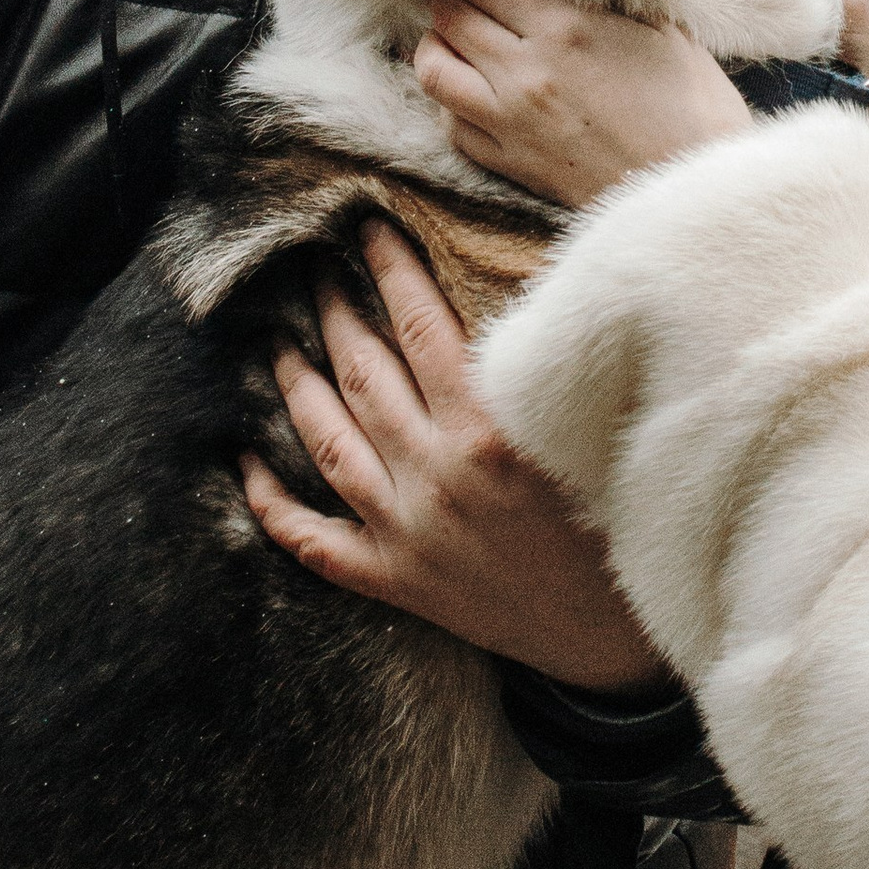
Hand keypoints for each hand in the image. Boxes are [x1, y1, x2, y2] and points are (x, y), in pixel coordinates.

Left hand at [240, 219, 664, 688]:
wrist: (613, 637)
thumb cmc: (619, 521)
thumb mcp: (592, 431)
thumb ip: (546, 369)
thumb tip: (521, 286)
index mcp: (490, 433)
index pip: (422, 329)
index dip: (392, 271)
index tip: (370, 230)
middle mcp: (437, 477)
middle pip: (364, 375)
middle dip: (336, 314)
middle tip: (316, 272)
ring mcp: (408, 533)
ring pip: (329, 444)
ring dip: (296, 387)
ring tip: (277, 343)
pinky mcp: (395, 582)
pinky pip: (313, 540)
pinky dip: (273, 504)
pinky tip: (248, 465)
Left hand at [414, 0, 753, 206]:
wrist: (699, 193)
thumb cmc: (696, 107)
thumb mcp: (662, 27)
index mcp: (566, 27)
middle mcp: (525, 72)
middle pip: (451, 14)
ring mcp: (510, 122)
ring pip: (433, 68)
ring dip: (439, 42)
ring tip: (459, 33)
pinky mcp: (509, 164)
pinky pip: (451, 123)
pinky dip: (452, 99)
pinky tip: (475, 89)